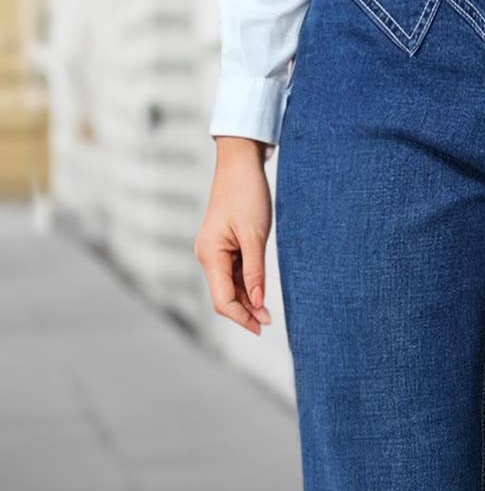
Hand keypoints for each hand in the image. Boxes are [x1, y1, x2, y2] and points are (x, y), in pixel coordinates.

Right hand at [194, 137, 273, 334]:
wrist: (240, 164)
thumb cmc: (246, 194)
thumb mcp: (255, 236)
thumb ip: (255, 271)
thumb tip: (258, 302)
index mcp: (210, 254)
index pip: (222, 299)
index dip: (241, 317)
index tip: (262, 327)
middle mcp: (208, 255)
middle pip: (224, 296)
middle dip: (245, 311)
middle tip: (270, 322)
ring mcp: (215, 252)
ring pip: (229, 286)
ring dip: (248, 300)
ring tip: (268, 312)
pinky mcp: (224, 246)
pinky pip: (233, 273)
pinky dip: (247, 284)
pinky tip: (261, 292)